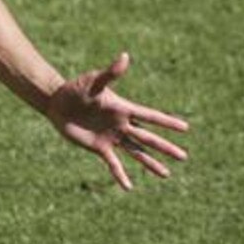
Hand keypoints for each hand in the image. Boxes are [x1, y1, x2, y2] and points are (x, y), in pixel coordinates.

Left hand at [45, 53, 189, 190]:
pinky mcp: (99, 147)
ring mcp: (111, 137)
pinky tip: (128, 187)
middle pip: (148, 138)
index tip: (186, 128)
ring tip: (166, 174)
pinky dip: (120, 175)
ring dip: (151, 163)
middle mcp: (121, 125)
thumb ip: (110, 74)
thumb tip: (125, 56)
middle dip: (165, 147)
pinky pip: (113, 164)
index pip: (149, 116)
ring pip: (136, 152)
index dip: (167, 122)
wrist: (57, 102)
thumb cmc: (76, 88)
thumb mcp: (93, 81)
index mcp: (123, 109)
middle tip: (184, 157)